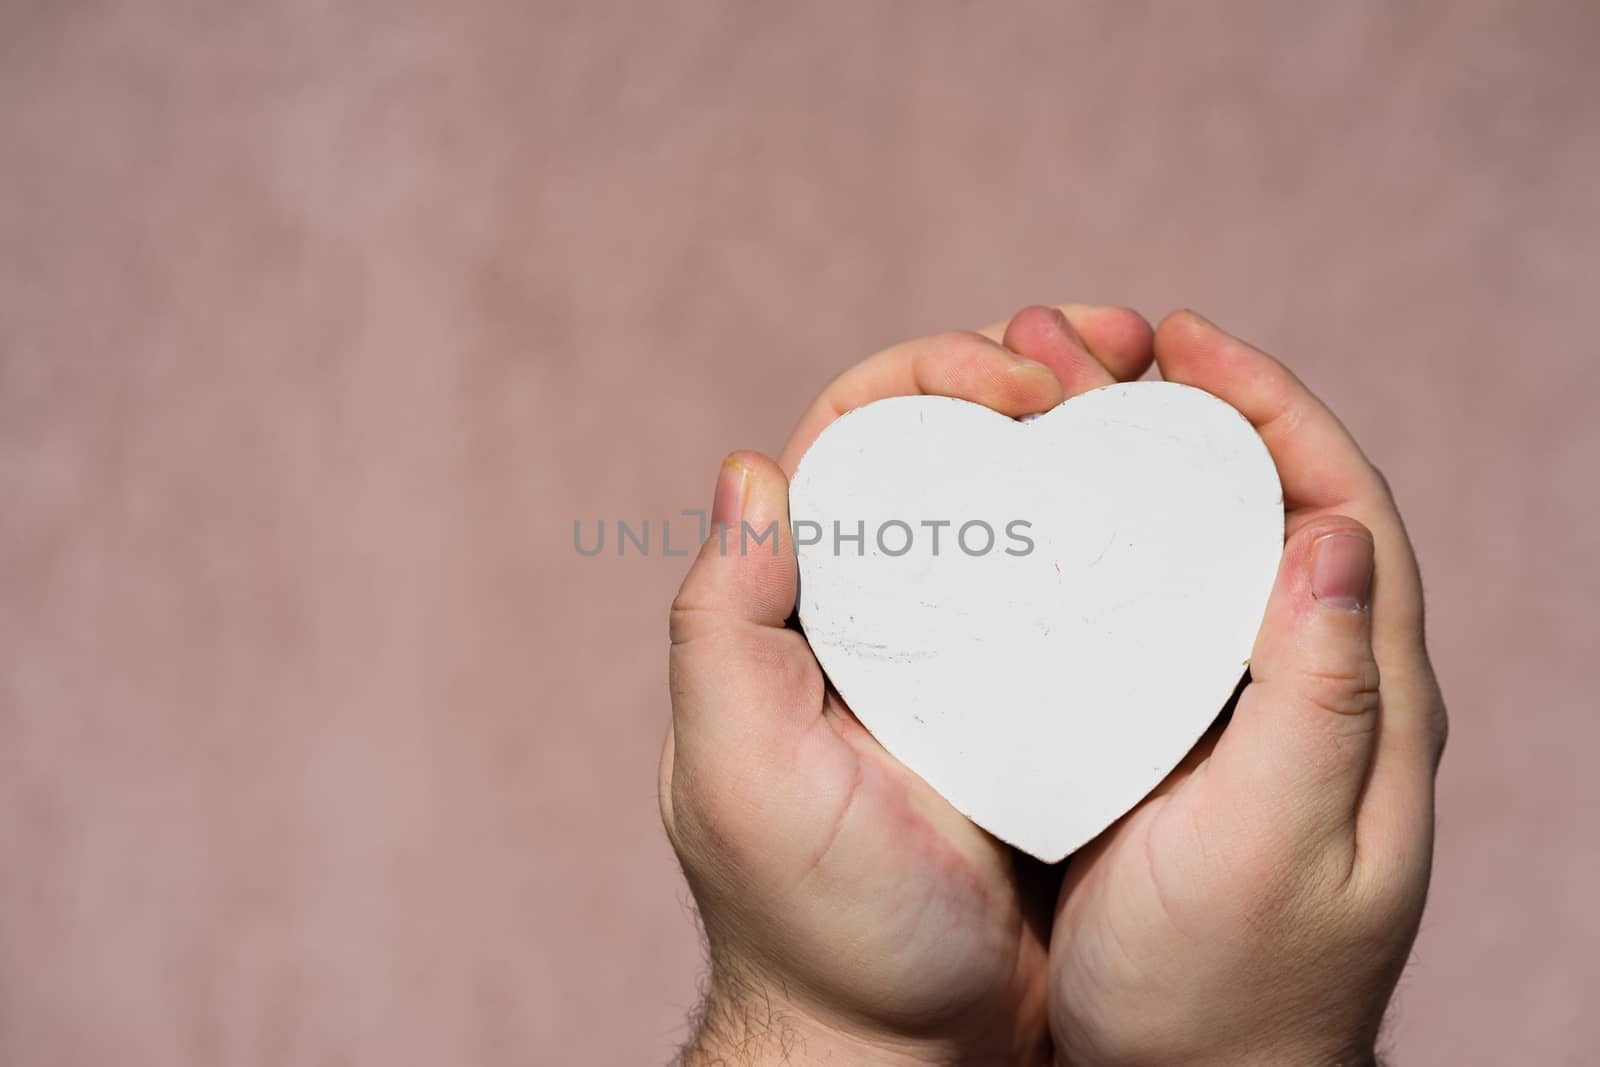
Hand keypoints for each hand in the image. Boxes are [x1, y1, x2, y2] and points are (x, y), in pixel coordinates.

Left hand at [663, 306, 1155, 1065]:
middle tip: (1124, 345)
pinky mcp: (1047, 703)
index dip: (941, 371)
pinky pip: (1091, 595)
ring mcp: (973, 652)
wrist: (906, 1042)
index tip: (1028, 386)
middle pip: (961, 444)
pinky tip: (1197, 517)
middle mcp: (890, 606)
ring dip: (1099, 434)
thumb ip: (721, 629)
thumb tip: (749, 471)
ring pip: (1034, 507)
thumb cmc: (815, 922)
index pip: (865, 430)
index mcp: (809, 598)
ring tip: (1176, 397)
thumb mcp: (741, 774)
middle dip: (1039, 369)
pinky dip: (1138, 540)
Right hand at [1047, 311, 1447, 1066]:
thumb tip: (1332, 532)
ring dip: (1130, 458)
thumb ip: (1318, 699)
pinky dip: (1092, 539)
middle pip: (1265, 498)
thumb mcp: (1275, 847)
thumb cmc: (1226, 986)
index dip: (1269, 404)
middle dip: (1182, 403)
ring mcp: (1234, 709)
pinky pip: (1142, 605)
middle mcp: (1306, 684)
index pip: (1338, 502)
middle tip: (1078, 348)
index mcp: (1361, 698)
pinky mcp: (1169, 737)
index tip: (1183, 339)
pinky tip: (1025, 521)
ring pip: (1197, 544)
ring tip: (1040, 403)